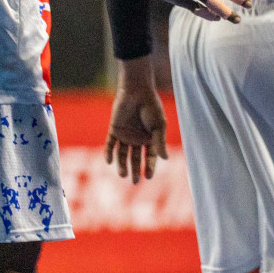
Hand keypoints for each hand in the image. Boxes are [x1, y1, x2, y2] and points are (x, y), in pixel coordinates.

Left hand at [104, 56, 166, 183]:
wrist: (137, 90)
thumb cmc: (151, 107)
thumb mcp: (159, 126)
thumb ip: (160, 142)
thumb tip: (164, 159)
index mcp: (150, 138)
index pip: (149, 156)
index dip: (149, 167)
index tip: (148, 177)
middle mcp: (137, 138)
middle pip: (135, 158)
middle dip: (135, 170)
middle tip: (135, 182)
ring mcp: (125, 135)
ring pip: (122, 154)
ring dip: (121, 165)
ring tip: (122, 175)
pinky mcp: (114, 129)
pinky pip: (110, 144)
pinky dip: (109, 153)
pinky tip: (110, 162)